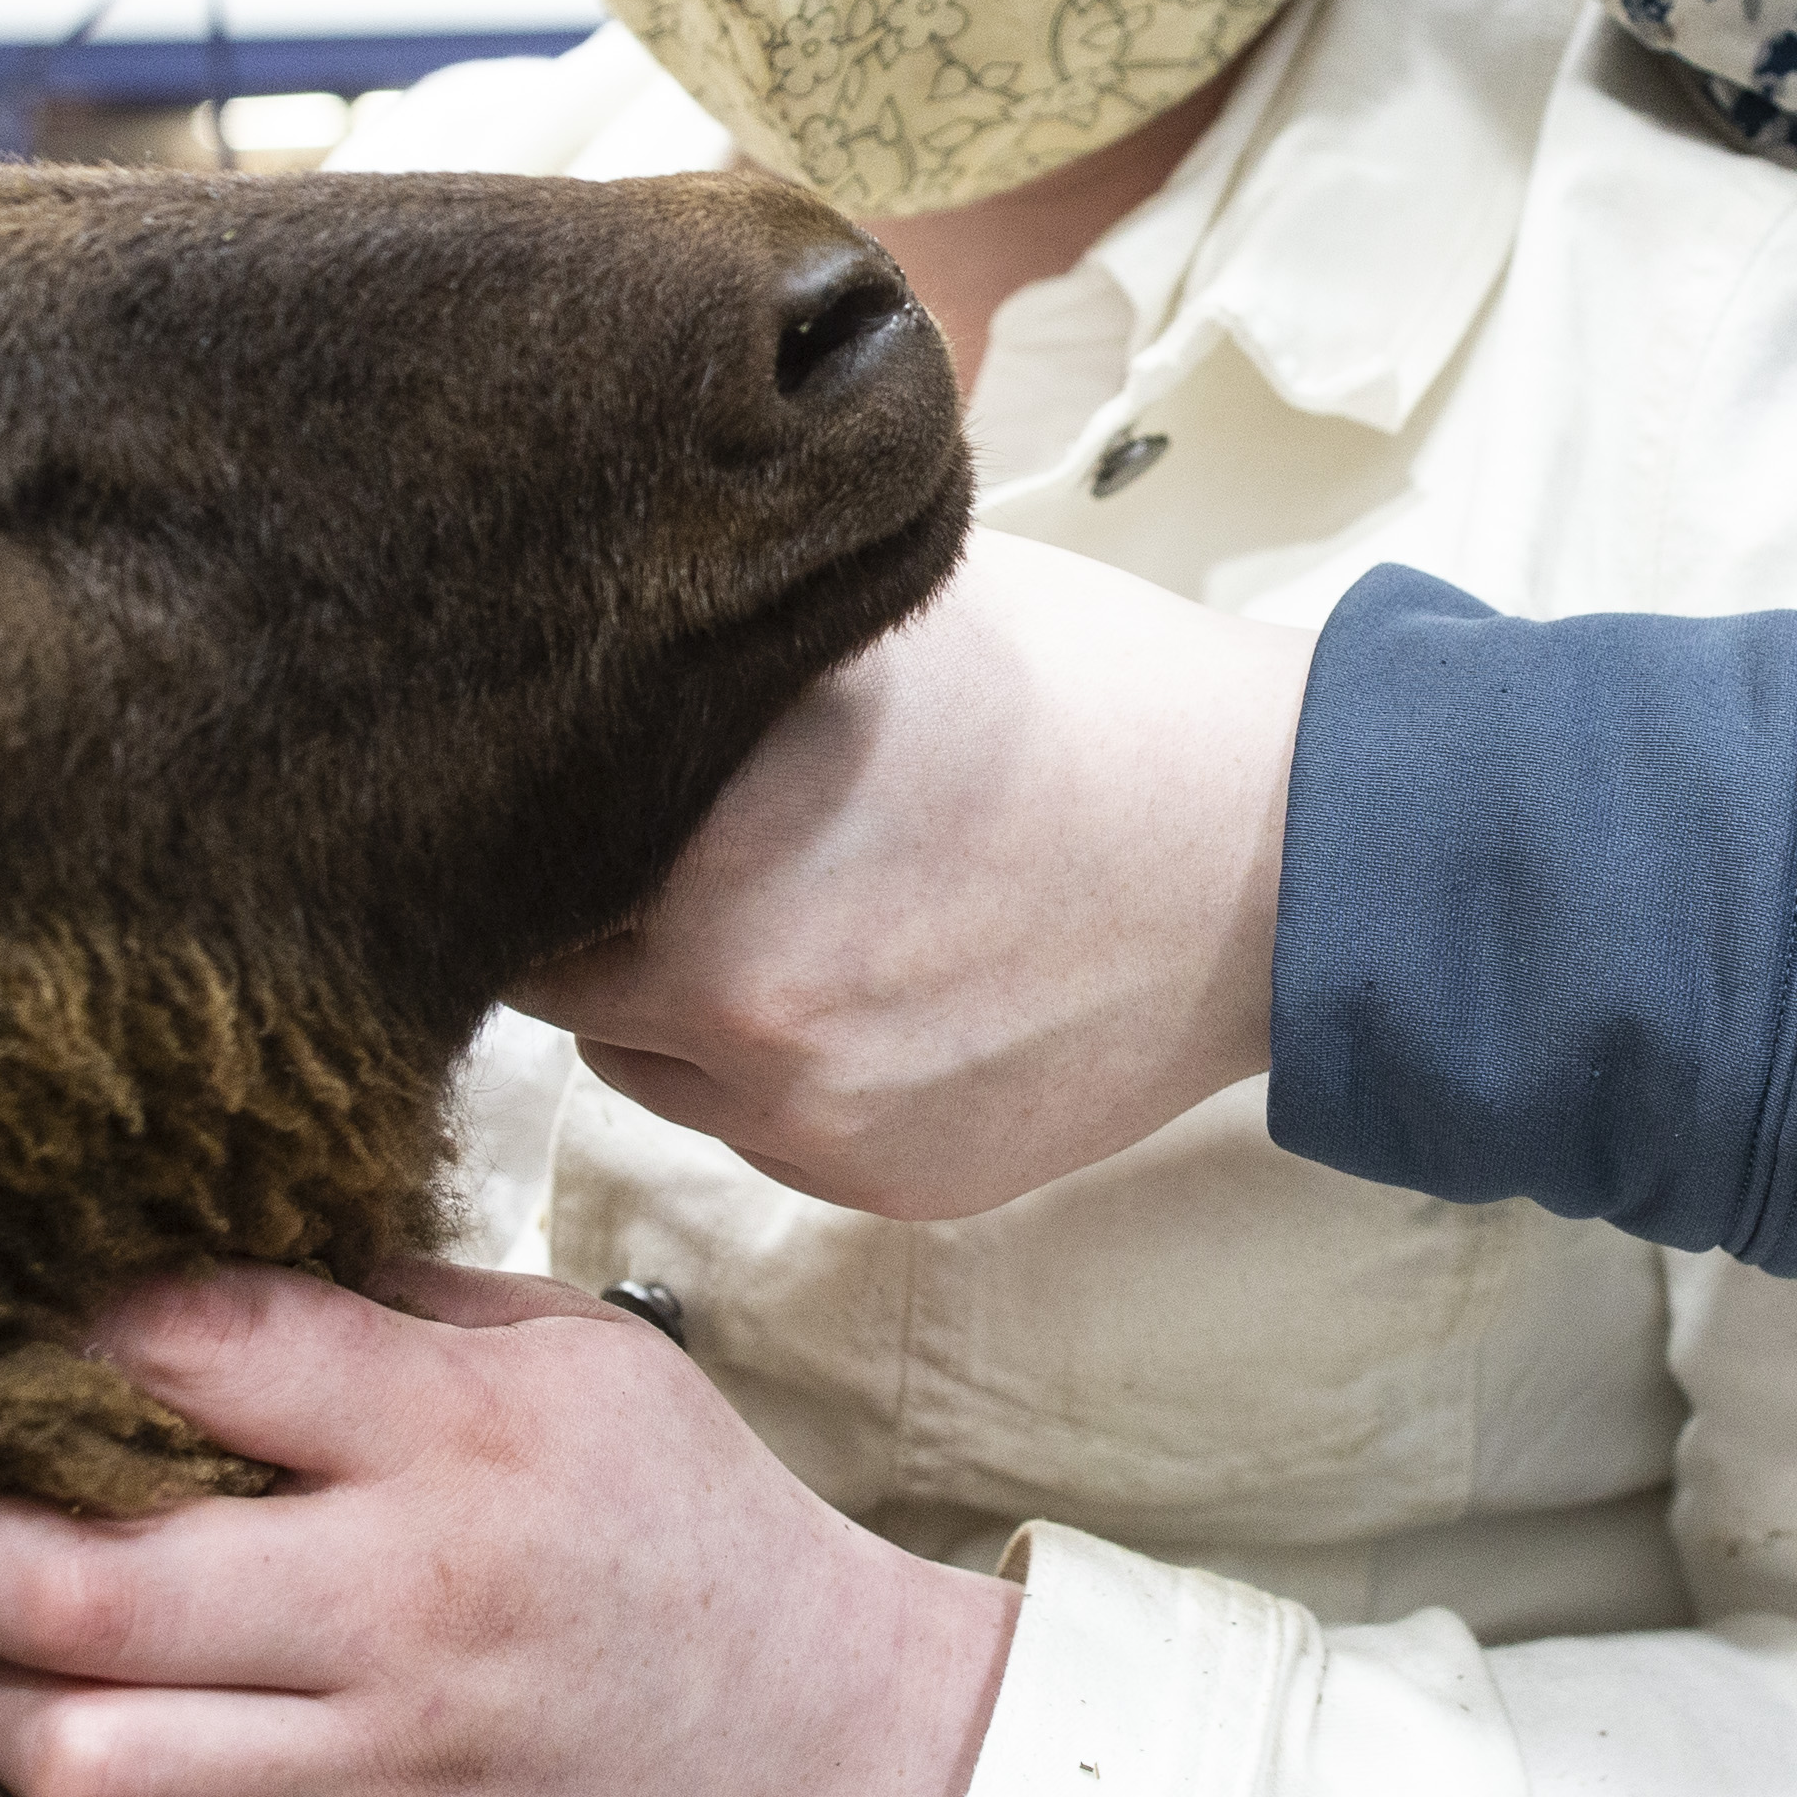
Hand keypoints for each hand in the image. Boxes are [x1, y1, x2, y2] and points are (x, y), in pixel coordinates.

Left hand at [0, 1260, 1016, 1796]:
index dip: (50, 1328)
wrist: (822, 1747)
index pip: (202, 1351)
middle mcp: (410, 1618)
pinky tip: (92, 1761)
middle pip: (82, 1593)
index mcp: (462, 1441)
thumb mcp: (567, 1352)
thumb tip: (148, 1273)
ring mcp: (383, 1791)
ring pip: (79, 1767)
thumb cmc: (672, 1518)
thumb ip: (372, 1308)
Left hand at [514, 529, 1306, 1217]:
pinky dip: (772, 1062)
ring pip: (644, 1062)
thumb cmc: (1089, 701)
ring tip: (783, 904)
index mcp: (707, 835)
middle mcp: (732, 992)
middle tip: (667, 841)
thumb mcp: (875, 614)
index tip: (553, 779)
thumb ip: (712, 666)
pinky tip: (870, 977)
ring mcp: (807, 1107)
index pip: (513, 853)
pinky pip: (752, 1124)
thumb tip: (574, 653)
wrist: (1282, 858)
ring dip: (670, 999)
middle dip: (592, 911)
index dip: (523, 811)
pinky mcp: (879, 1182)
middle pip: (559, 973)